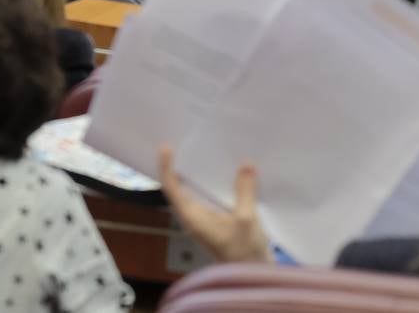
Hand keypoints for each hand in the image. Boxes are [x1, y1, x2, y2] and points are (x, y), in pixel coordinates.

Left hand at [158, 145, 271, 264]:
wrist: (253, 276)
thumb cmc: (244, 252)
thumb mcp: (246, 219)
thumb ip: (245, 191)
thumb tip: (246, 164)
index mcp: (193, 218)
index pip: (172, 189)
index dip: (167, 168)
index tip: (166, 148)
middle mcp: (194, 217)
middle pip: (181, 188)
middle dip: (181, 166)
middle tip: (185, 142)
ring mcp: (205, 220)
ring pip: (196, 192)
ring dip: (199, 174)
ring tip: (205, 151)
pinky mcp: (218, 221)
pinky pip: (211, 197)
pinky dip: (214, 183)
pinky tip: (227, 172)